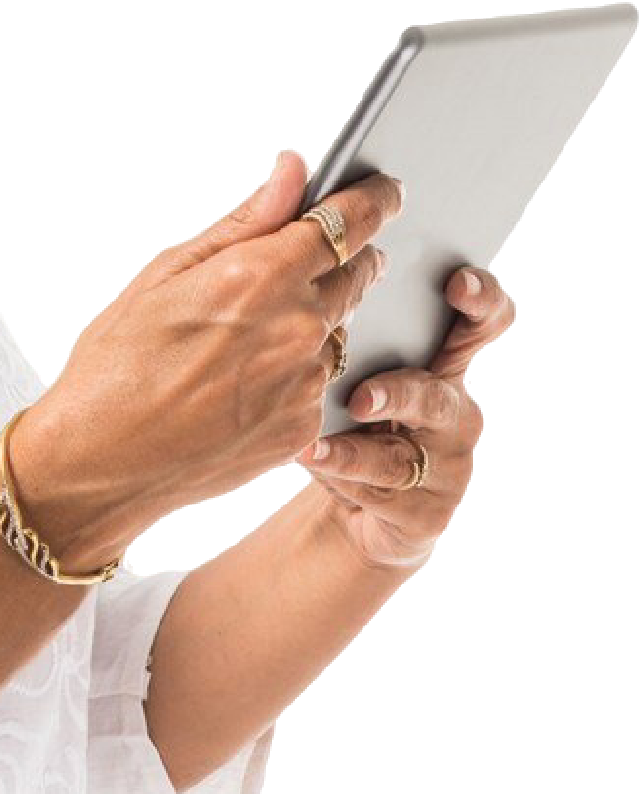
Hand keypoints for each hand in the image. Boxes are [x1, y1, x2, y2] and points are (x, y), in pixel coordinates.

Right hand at [10, 150, 400, 572]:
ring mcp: (306, 383)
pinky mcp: (304, 428)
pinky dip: (298, 370)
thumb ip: (244, 221)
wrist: (100, 465)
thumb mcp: (165, 274)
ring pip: (340, 329)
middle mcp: (298, 328)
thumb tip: (294, 168)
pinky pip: (322, 381)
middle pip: (360, 271)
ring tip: (248, 334)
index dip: (374, 198)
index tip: (383, 189)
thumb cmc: (114, 364)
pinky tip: (244, 379)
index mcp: (261, 277)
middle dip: (345, 256)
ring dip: (316, 318)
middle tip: (303, 260)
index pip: (351, 221)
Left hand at [295, 265, 517, 571]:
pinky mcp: (429, 511)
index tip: (456, 282)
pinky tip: (309, 455)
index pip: (484, 322)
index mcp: (446, 364)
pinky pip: (381, 485)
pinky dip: (340, 468)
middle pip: (445, 395)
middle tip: (361, 398)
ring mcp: (448, 465)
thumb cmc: (354, 423)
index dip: (483, 299)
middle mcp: (455, 411)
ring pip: (403, 451)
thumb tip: (315, 290)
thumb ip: (351, 337)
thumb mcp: (357, 377)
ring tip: (316, 441)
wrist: (360, 510)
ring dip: (358, 444)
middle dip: (403, 393)